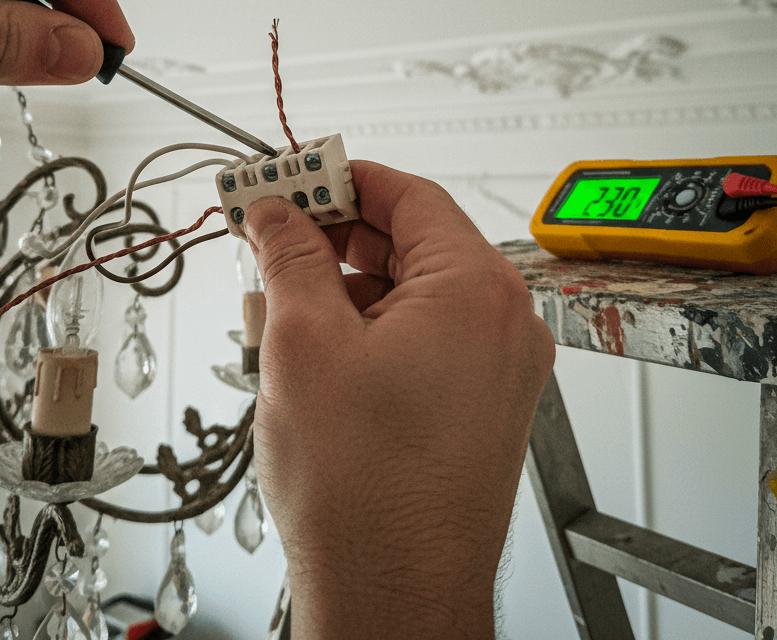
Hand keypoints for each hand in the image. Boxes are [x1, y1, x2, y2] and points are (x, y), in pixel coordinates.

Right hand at [244, 161, 554, 639]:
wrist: (393, 602)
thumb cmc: (366, 496)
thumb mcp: (304, 343)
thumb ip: (290, 256)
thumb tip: (277, 213)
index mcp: (477, 291)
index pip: (407, 194)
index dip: (340, 180)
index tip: (291, 179)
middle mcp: (503, 324)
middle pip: (411, 242)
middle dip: (334, 241)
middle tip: (272, 241)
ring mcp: (496, 369)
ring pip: (410, 294)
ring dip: (343, 292)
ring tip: (281, 315)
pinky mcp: (478, 405)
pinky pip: (421, 339)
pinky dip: (367, 333)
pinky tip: (315, 355)